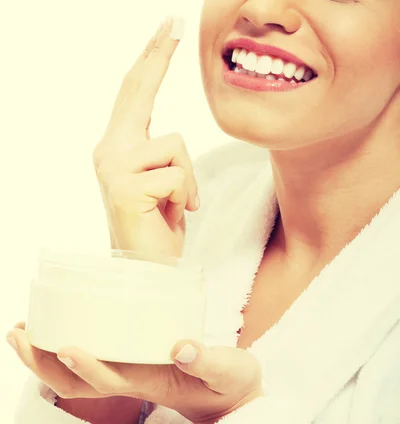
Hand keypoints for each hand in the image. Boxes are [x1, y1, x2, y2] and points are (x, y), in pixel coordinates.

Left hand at [6, 322, 262, 423]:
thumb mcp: (228, 371)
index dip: (85, 366)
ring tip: (24, 331)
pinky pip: (92, 360)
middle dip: (45, 363)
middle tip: (18, 334)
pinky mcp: (133, 364)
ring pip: (77, 377)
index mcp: (153, 380)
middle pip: (78, 384)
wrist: (232, 399)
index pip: (110, 379)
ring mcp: (130, 374)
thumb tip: (182, 345)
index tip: (65, 346)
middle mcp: (133, 380)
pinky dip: (67, 348)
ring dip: (46, 357)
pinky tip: (59, 330)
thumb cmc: (230, 384)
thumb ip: (207, 359)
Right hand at [92, 14, 198, 257]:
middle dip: (159, 52)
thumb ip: (160, 151)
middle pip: (138, 90)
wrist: (147, 271)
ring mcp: (112, 166)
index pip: (136, 93)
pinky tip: (169, 215)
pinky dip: (186, 198)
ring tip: (174, 205)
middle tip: (174, 18)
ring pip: (175, 144)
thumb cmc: (158, 225)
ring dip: (187, 180)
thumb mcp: (163, 179)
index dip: (151, 58)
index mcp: (118, 146)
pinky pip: (178, 175)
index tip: (165, 27)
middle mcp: (108, 149)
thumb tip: (170, 135)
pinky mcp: (123, 186)